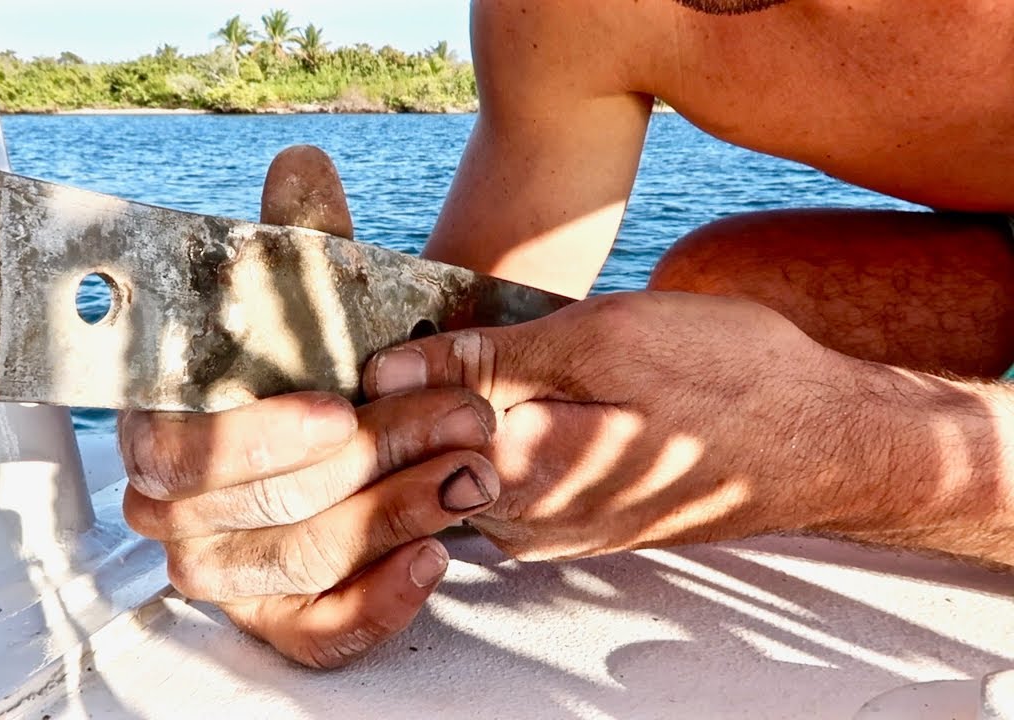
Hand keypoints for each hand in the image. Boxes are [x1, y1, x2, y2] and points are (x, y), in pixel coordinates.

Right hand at [120, 146, 500, 667]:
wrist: (357, 416)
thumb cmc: (323, 360)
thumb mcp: (311, 299)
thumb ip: (300, 239)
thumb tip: (302, 167)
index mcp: (158, 426)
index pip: (176, 452)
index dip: (253, 440)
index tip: (338, 411)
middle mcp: (173, 511)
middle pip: (257, 509)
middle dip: (369, 466)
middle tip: (458, 425)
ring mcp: (223, 571)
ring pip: (297, 564)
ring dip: (393, 517)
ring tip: (468, 474)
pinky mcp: (276, 618)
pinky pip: (315, 634)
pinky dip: (377, 604)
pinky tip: (433, 559)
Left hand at [363, 291, 869, 559]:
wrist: (822, 444)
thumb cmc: (727, 381)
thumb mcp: (604, 342)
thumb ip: (489, 362)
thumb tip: (390, 369)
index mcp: (518, 477)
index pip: (397, 437)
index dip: (377, 378)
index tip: (365, 326)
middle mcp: (521, 523)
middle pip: (419, 458)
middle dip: (404, 395)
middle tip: (421, 332)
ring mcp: (546, 531)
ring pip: (456, 466)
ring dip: (446, 410)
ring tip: (469, 351)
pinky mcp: (570, 523)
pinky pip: (499, 475)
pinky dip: (487, 429)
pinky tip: (512, 387)